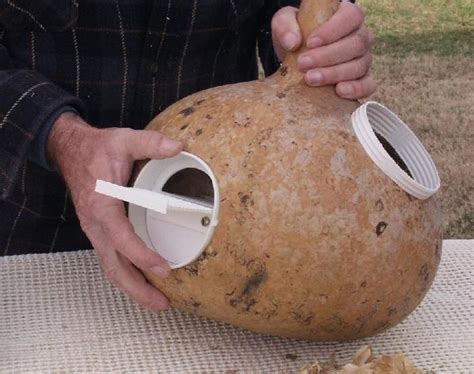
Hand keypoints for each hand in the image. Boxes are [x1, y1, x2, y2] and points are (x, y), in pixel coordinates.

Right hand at [48, 112, 182, 312]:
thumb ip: (150, 143)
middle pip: (114, 265)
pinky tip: (142, 279)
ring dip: (133, 287)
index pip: (121, 238)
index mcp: (102, 205)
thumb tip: (178, 147)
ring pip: (111, 267)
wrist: (71, 150)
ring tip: (157, 301)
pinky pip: (112, 258)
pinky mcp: (100, 230)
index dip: (142, 256)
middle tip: (162, 303)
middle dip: (137, 288)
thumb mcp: (124, 139)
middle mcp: (95, 223)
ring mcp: (95, 229)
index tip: (163, 270)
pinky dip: (127, 273)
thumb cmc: (98, 148)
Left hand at [271, 1, 375, 98]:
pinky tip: (339, 91)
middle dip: (328, 56)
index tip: (310, 43)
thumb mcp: (284, 24)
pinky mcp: (362, 80)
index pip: (351, 17)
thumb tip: (292, 42)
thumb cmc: (295, 36)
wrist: (296, 61)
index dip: (333, 30)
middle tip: (303, 64)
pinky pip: (368, 85)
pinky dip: (357, 89)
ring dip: (334, 74)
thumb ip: (285, 26)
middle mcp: (360, 36)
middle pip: (355, 44)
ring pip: (359, 65)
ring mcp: (363, 59)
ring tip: (310, 79)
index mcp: (346, 16)